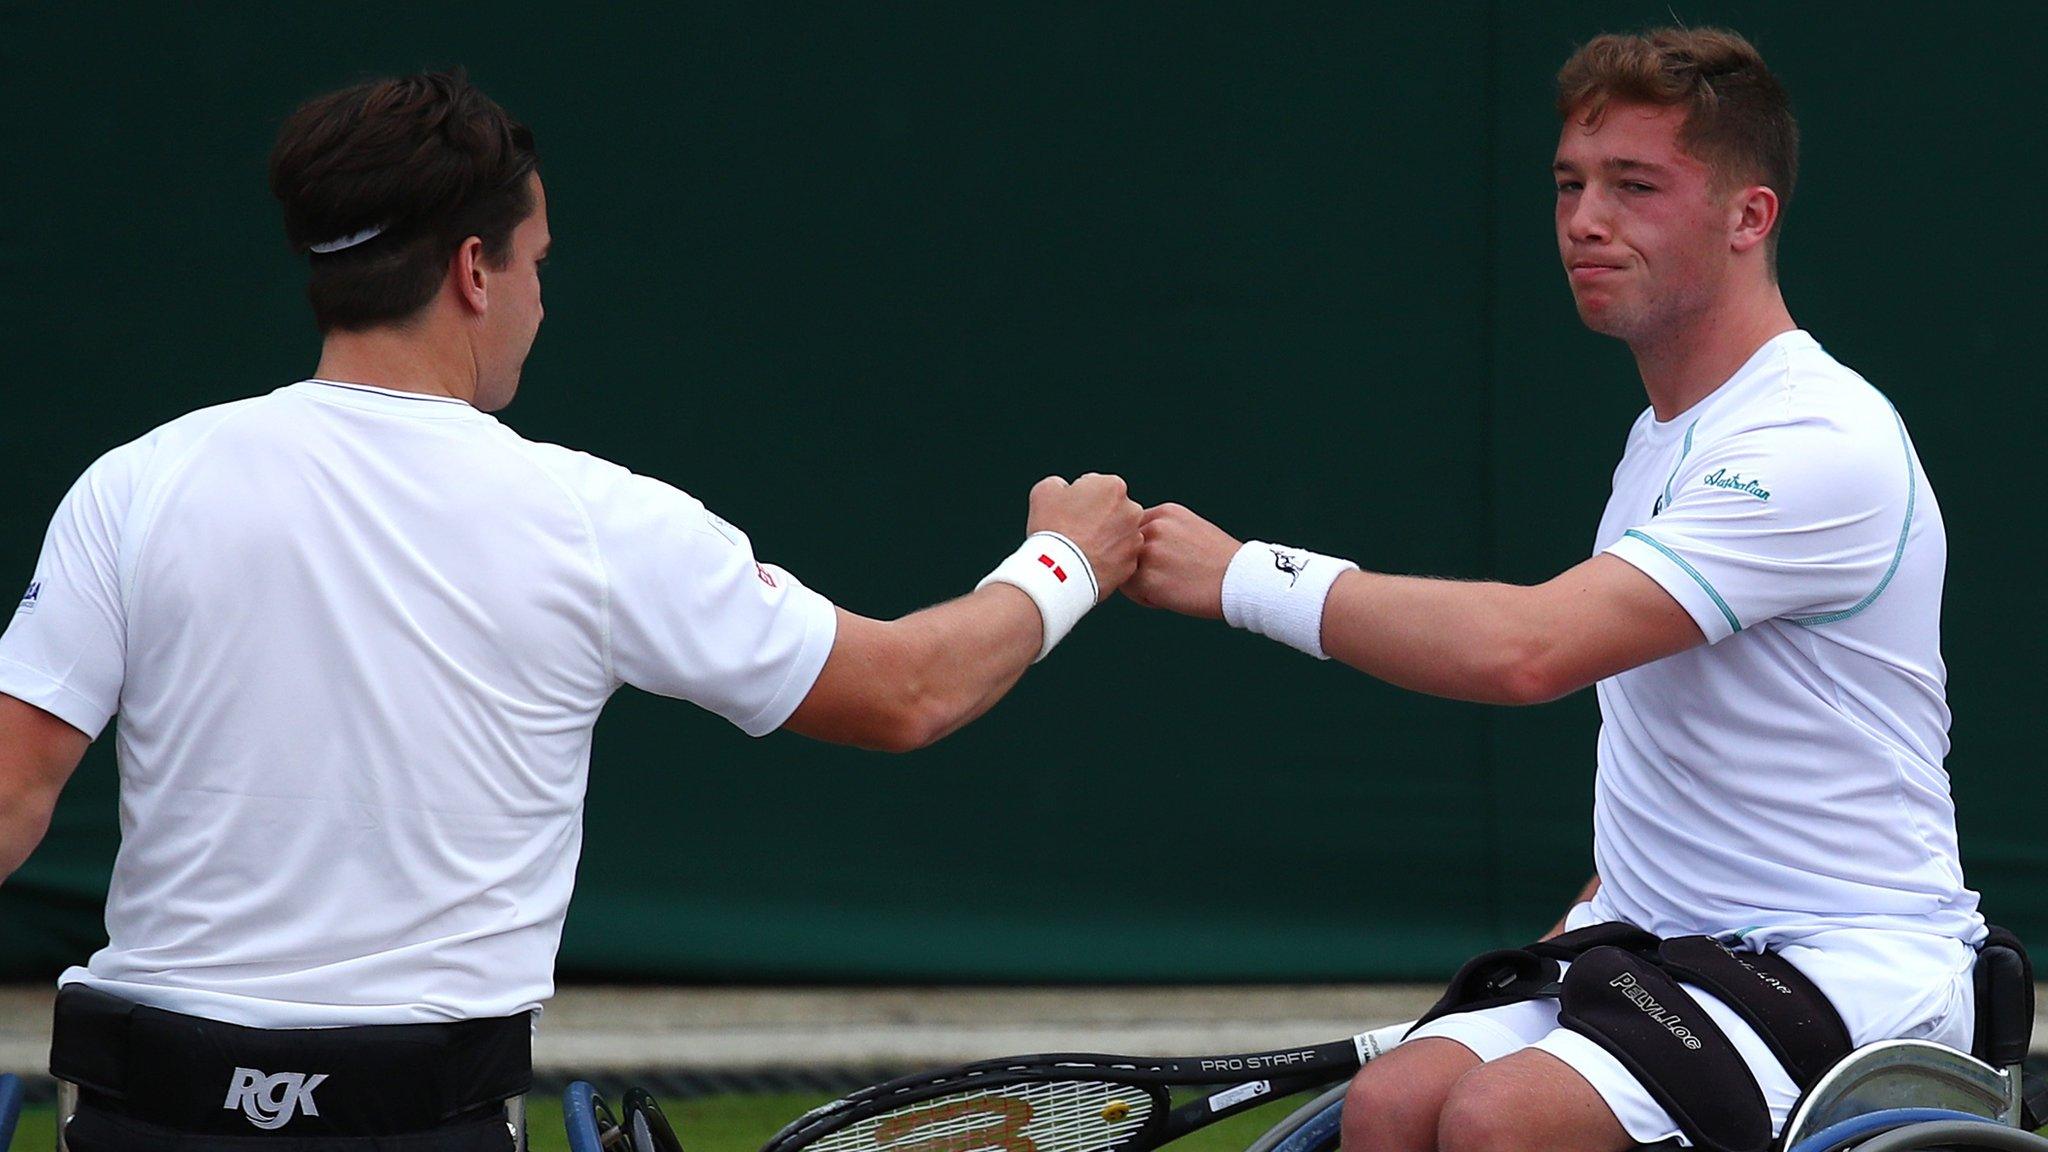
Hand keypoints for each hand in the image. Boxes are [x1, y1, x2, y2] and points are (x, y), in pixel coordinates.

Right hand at [1026, 474, 1142, 600]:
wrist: (1058, 572)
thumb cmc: (1052, 528)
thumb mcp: (1044, 491)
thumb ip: (1060, 483)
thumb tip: (1065, 489)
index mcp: (1113, 486)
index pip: (1097, 487)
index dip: (1080, 499)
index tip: (1069, 512)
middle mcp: (1132, 510)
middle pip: (1113, 510)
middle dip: (1098, 517)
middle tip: (1075, 531)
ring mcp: (1134, 539)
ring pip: (1119, 534)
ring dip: (1105, 539)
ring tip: (1081, 549)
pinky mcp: (1131, 563)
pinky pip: (1119, 558)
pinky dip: (1107, 559)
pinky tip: (1089, 562)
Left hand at [1121, 503, 1239, 618]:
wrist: (1241, 580)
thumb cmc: (1220, 562)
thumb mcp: (1191, 529)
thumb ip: (1164, 532)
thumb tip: (1136, 546)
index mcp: (1165, 512)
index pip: (1134, 529)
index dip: (1144, 549)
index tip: (1164, 562)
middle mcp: (1154, 527)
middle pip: (1126, 549)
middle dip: (1139, 565)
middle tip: (1166, 577)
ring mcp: (1149, 552)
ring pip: (1125, 569)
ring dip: (1140, 582)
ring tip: (1169, 588)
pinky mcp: (1147, 577)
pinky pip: (1130, 590)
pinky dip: (1145, 598)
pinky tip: (1169, 598)